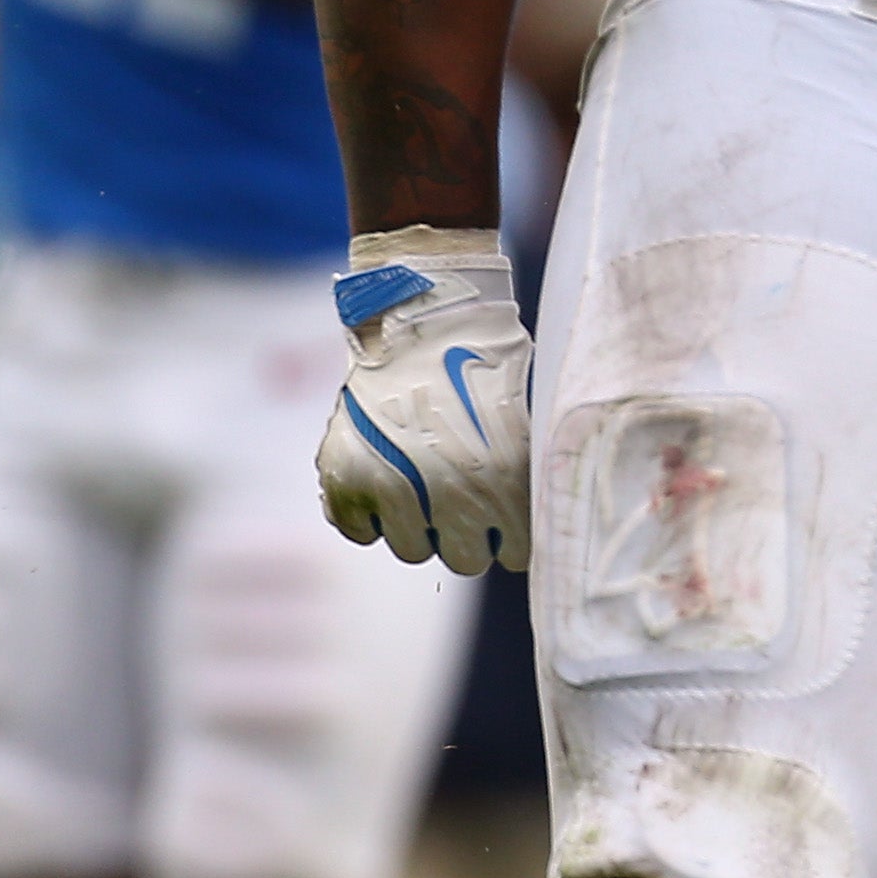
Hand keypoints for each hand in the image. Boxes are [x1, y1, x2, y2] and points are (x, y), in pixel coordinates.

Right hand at [316, 245, 533, 573]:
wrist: (423, 316)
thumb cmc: (485, 362)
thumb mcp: (526, 420)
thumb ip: (525, 481)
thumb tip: (531, 528)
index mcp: (504, 483)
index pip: (516, 555)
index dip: (512, 536)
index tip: (507, 520)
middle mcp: (449, 496)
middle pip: (465, 561)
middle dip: (467, 535)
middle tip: (462, 501)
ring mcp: (391, 490)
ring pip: (412, 550)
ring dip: (419, 525)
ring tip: (423, 481)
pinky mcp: (345, 480)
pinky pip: (359, 531)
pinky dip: (369, 513)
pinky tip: (384, 477)